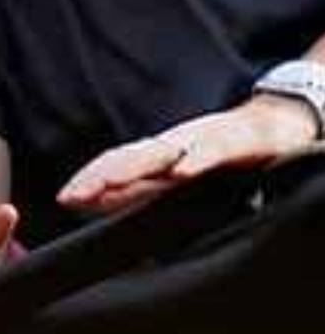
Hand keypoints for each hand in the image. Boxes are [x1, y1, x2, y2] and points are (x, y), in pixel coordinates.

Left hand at [59, 92, 318, 214]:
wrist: (270, 126)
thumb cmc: (219, 156)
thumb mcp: (178, 178)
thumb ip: (143, 192)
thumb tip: (101, 207)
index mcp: (157, 155)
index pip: (116, 165)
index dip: (89, 180)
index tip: (63, 198)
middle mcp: (172, 145)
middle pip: (129, 158)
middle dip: (98, 177)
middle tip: (70, 195)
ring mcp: (199, 141)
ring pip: (162, 153)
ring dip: (133, 168)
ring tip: (108, 184)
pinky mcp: (233, 143)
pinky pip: (212, 152)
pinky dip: (196, 161)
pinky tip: (182, 173)